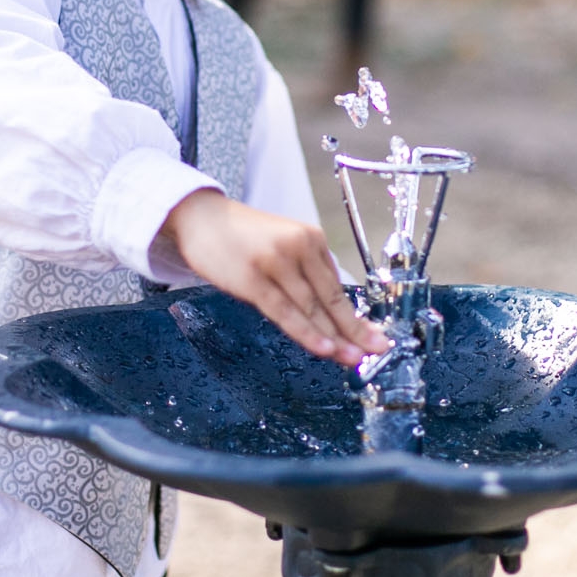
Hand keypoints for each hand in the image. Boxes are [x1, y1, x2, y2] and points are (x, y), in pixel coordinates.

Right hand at [162, 190, 386, 366]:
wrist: (201, 217)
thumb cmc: (242, 237)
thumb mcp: (283, 245)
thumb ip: (306, 272)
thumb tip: (331, 313)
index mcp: (312, 239)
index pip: (337, 287)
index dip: (356, 317)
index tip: (373, 337)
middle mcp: (299, 247)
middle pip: (331, 298)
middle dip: (355, 330)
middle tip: (376, 352)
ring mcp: (276, 262)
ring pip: (311, 308)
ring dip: (334, 337)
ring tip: (352, 358)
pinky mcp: (252, 278)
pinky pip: (285, 311)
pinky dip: (306, 332)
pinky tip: (322, 348)